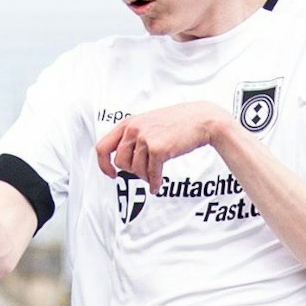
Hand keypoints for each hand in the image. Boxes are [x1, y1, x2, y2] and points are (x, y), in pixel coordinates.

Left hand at [95, 102, 229, 189]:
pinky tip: (158, 185)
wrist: (202, 119)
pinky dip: (155, 183)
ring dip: (145, 177)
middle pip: (120, 162)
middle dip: (132, 171)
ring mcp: (145, 139)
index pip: (103, 147)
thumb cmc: (179, 121)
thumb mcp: (150, 123)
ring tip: (154, 176)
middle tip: (143, 172)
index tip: (112, 174)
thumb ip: (136, 136)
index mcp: (128, 123)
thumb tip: (127, 158)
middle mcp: (133, 130)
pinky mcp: (158, 149)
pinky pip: (151, 174)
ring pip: (136, 170)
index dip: (104, 164)